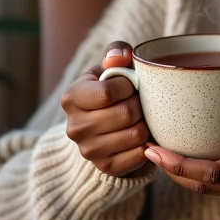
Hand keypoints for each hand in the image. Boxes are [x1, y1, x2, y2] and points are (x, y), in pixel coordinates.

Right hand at [61, 40, 150, 176]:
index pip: (107, 93)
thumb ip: (116, 52)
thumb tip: (118, 57)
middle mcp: (74, 127)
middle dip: (140, 104)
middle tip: (139, 102)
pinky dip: (148, 143)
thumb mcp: (111, 67)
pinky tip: (142, 134)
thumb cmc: (113, 88)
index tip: (130, 85)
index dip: (128, 86)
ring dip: (146, 123)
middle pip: (125, 114)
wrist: (106, 126)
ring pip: (136, 134)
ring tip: (140, 117)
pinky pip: (140, 154)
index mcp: (71, 97)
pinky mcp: (105, 167)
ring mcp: (89, 151)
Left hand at [142, 116, 219, 208]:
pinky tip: (182, 158)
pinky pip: (216, 187)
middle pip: (202, 185)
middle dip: (171, 169)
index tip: (156, 149)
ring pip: (206, 189)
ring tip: (157, 151)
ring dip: (179, 174)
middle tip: (147, 147)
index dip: (180, 164)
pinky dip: (195, 175)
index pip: (213, 173)